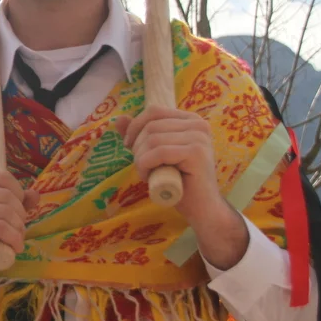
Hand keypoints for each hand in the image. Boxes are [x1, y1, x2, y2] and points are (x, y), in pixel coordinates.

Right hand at [0, 172, 36, 308]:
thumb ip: (11, 203)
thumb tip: (35, 194)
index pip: (3, 177)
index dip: (18, 193)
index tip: (19, 212)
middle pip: (7, 195)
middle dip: (21, 214)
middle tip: (19, 230)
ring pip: (6, 212)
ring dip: (19, 229)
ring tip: (17, 240)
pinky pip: (1, 228)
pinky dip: (14, 238)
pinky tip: (15, 247)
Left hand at [116, 106, 248, 267]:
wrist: (202, 208)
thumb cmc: (179, 181)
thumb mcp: (156, 153)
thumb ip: (140, 134)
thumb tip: (119, 118)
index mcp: (190, 119)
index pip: (154, 111)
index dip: (135, 127)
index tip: (128, 146)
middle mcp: (198, 124)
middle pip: (151, 126)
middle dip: (137, 147)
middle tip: (142, 167)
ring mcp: (199, 137)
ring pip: (152, 139)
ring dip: (141, 159)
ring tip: (147, 174)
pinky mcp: (196, 152)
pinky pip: (158, 152)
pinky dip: (145, 165)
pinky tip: (148, 177)